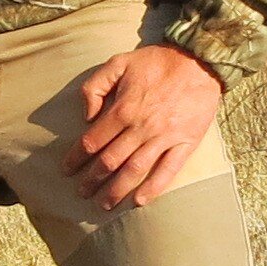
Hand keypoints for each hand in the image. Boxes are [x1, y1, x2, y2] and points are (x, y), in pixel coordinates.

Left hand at [65, 43, 222, 210]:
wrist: (200, 61)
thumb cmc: (157, 62)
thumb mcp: (119, 62)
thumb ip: (95, 86)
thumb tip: (86, 115)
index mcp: (123, 109)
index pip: (93, 141)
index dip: (76, 158)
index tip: (67, 170)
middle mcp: (141, 127)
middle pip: (110, 161)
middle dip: (92, 180)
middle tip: (81, 193)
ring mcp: (164, 137)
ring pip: (135, 170)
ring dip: (116, 190)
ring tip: (104, 204)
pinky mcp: (185, 143)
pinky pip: (168, 170)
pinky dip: (153, 188)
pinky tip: (139, 201)